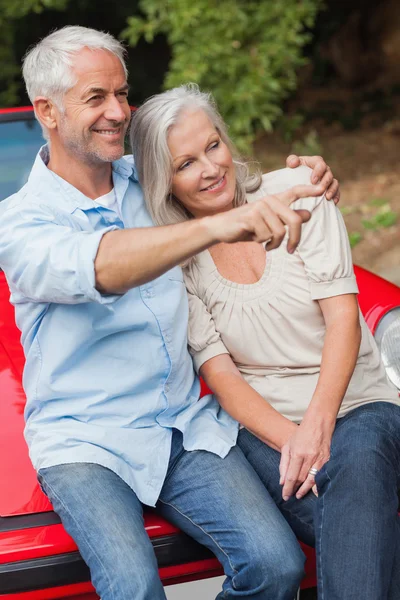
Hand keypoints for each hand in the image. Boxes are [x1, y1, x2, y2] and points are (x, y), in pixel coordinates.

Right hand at [206, 182, 324, 252]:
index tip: (322, 189)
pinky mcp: (251, 217)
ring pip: (279, 232)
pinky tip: (255, 239)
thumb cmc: (247, 227)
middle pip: (294, 220)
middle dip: (295, 239)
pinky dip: (262, 243)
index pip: (295, 192)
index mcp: (275, 200)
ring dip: (273, 243)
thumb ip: (288, 219)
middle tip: (290, 250)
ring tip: (265, 243)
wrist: (222, 229)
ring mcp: (259, 207)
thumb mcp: (270, 224)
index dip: (309, 190)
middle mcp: (269, 200)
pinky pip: (266, 235)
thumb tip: (309, 214)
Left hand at [279, 415, 332, 500]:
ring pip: (312, 479)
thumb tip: (282, 481)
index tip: (285, 496)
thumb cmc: (301, 434)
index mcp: (298, 453)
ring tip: (299, 495)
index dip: (288, 488)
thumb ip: (284, 464)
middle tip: (291, 496)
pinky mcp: (327, 459)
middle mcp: (309, 457)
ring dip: (305, 489)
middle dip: (295, 489)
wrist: (318, 423)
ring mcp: (320, 459)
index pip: (292, 476)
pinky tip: (314, 491)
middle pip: (302, 479)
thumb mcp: (288, 446)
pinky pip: (322, 475)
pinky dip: (318, 484)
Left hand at [286, 154, 339, 204]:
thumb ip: (292, 160)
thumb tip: (295, 162)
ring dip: (332, 190)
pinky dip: (336, 196)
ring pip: (334, 183)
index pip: (320, 164)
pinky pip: (336, 192)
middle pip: (329, 174)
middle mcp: (324, 170)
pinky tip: (333, 202)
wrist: (294, 182)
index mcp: (315, 162)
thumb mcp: (291, 164)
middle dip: (325, 182)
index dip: (318, 172)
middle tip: (320, 190)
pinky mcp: (330, 189)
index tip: (312, 181)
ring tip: (327, 197)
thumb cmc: (293, 171)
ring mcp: (328, 180)